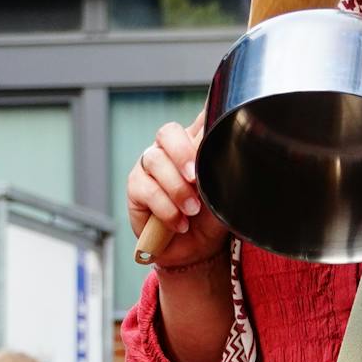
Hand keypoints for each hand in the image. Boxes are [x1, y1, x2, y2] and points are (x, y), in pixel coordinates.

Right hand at [126, 107, 228, 270]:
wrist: (196, 250)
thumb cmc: (211, 218)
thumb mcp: (224, 192)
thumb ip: (221, 168)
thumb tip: (225, 150)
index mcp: (196, 145)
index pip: (199, 119)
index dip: (204, 111)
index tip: (215, 114)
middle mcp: (170, 150)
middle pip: (168, 133)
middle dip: (181, 153)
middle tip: (195, 176)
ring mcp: (150, 167)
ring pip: (155, 160)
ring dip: (176, 188)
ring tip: (192, 210)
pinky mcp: (136, 188)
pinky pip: (146, 190)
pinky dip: (165, 208)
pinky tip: (179, 223)